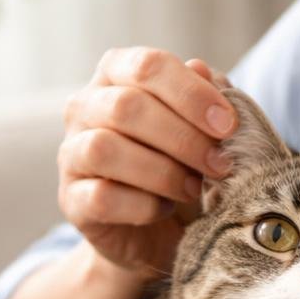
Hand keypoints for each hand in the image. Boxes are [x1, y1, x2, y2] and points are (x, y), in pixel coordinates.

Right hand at [59, 49, 235, 278]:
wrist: (158, 231)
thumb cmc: (182, 165)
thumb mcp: (205, 130)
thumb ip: (207, 99)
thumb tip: (202, 70)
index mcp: (117, 74)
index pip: (148, 66)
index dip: (192, 94)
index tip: (228, 125)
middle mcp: (85, 106)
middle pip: (125, 106)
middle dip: (183, 137)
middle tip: (219, 165)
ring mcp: (71, 153)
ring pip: (104, 149)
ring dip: (162, 172)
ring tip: (194, 189)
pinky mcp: (71, 200)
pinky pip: (101, 197)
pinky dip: (143, 206)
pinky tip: (164, 209)